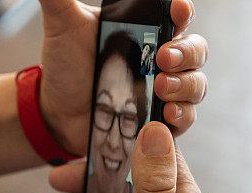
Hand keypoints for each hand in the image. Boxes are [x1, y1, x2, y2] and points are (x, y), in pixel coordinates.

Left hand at [38, 0, 207, 154]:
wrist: (56, 112)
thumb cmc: (66, 67)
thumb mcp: (62, 27)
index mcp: (145, 32)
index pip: (178, 17)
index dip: (183, 11)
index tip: (178, 11)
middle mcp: (160, 60)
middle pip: (196, 51)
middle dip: (186, 52)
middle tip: (163, 58)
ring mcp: (163, 92)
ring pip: (196, 85)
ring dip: (186, 85)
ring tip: (162, 88)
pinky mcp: (159, 122)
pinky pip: (185, 119)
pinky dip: (181, 116)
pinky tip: (166, 114)